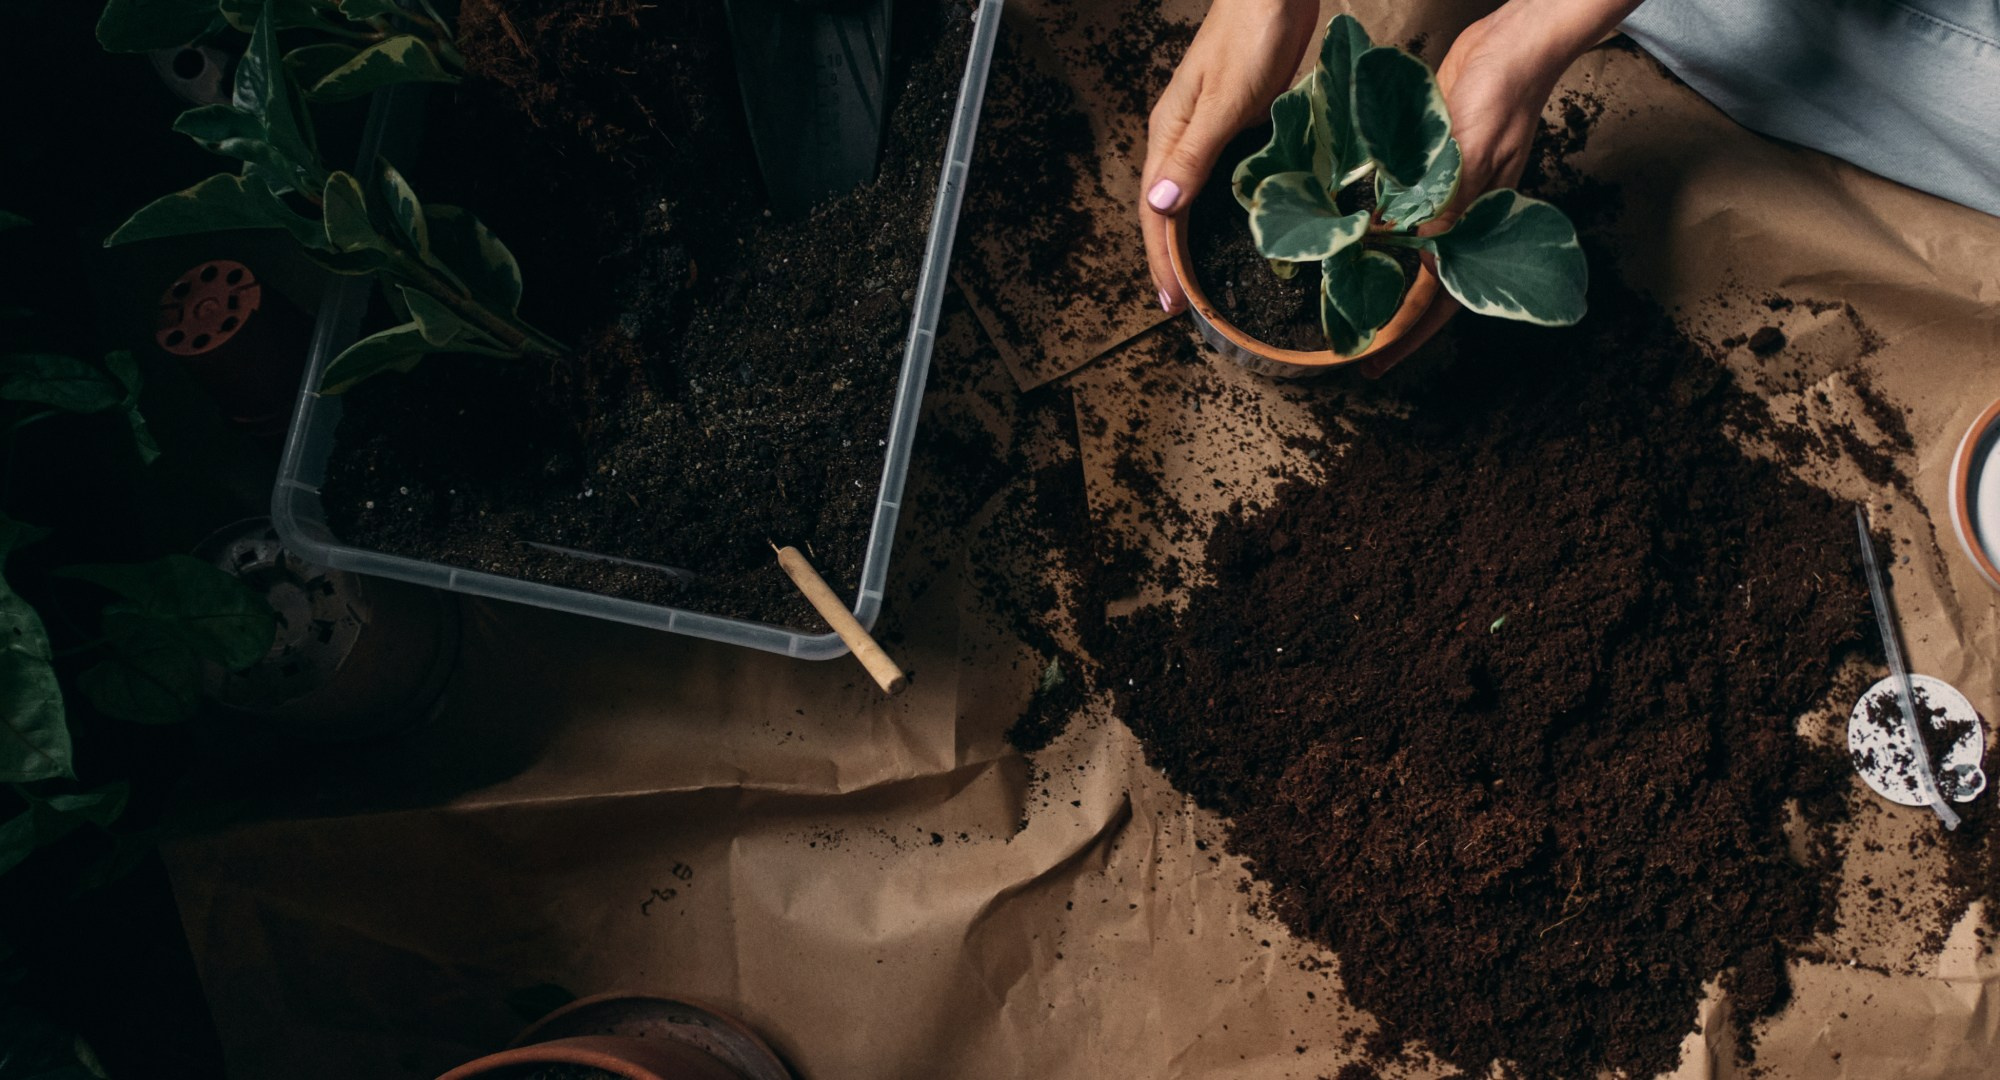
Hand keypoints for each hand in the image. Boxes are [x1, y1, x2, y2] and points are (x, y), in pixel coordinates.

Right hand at [1140, 0, 1319, 314]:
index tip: (1170, 303)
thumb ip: (1194, 153)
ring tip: (1203, 282)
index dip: (1160, 259)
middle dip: (1171, 260)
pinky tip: (1233, 232)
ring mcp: (1207, 133)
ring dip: (1193, 241)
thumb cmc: (1251, 34)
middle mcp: (1181, 137)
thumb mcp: (1224, 99)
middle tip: (1185, 307)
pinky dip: (1218, 213)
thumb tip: (1162, 206)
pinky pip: (1218, 182)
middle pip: (1167, 211)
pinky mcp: (1235, 126)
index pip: (1154, 211)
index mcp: (1169, 133)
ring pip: (1192, 199)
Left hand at [1357, 0, 1639, 377]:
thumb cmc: (1499, 96)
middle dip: (1388, 317)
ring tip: (1342, 301)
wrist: (1511, 45)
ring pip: (1408, 250)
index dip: (1407, 336)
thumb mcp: (1466, 156)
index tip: (1374, 364)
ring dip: (1379, 275)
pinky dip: (1377, 228)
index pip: (1439, 298)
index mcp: (1473, 223)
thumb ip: (1436, 205)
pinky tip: (1351, 237)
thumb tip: (1401, 251)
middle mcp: (1458, 217)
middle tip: (1350, 345)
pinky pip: (1400, 210)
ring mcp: (1444, 192)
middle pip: (1421, 283)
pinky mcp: (1429, 164)